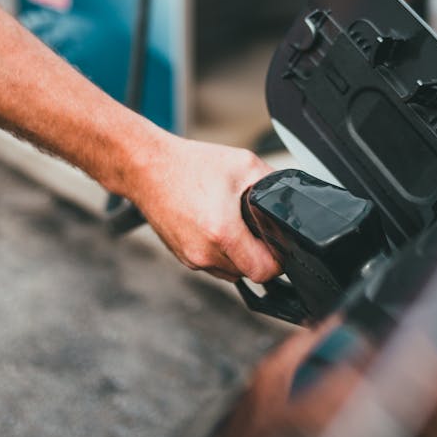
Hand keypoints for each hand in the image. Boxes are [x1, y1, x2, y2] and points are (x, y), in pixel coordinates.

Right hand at [128, 133, 282, 282]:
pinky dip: (219, 250)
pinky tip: (216, 226)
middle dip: (257, 254)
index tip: (277, 245)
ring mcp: (190, 257)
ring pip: (229, 271)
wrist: (146, 168)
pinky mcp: (181, 256)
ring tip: (233, 224)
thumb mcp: (243, 164)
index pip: (263, 271)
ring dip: (237, 255)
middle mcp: (204, 251)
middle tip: (255, 227)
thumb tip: (289, 198)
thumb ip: (273, 183)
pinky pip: (210, 263)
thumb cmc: (188, 165)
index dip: (277, 260)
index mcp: (222, 232)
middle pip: (247, 272)